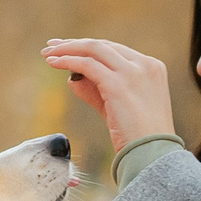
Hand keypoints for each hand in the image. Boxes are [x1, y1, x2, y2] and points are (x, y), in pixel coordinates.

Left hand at [43, 38, 175, 152]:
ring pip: (94, 50)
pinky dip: (68, 61)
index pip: (115, 50)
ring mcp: (133, 73)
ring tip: (48, 54)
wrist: (152, 156)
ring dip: (67, 49)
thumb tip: (73, 79)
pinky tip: (54, 63)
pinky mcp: (118, 84)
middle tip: (52, 47)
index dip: (89, 47)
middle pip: (103, 46)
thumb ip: (97, 91)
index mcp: (152, 68)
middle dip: (75, 44)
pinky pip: (87, 65)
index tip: (68, 49)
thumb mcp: (118, 108)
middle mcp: (144, 65)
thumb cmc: (139, 138)